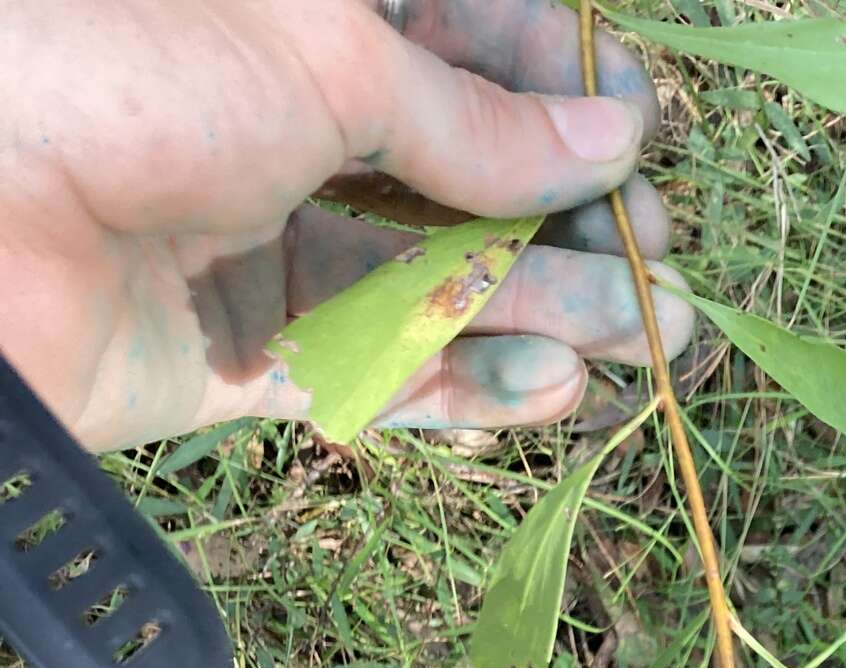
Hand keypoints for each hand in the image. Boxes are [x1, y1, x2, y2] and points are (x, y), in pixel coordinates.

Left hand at [0, 0, 692, 450]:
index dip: (556, 83)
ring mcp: (268, 245)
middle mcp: (288, 125)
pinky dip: (468, 386)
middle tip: (657, 262)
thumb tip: (607, 136)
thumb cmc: (127, 75)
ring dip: (547, 311)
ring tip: (647, 341)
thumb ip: (473, 117)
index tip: (633, 129)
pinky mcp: (247, 357)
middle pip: (463, 176)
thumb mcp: (327, 59)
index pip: (460, 37)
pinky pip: (378, 374)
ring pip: (436, 284)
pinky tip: (551, 391)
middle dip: (569, 220)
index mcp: (304, 19)